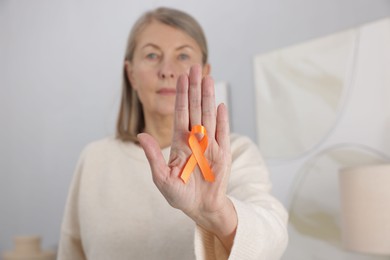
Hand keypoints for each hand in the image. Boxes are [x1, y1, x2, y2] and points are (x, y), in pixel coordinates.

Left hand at [138, 65, 235, 248]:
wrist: (200, 207)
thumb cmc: (179, 194)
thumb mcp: (161, 177)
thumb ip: (153, 156)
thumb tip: (140, 135)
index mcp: (180, 141)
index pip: (180, 112)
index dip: (180, 95)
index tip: (181, 77)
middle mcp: (195, 138)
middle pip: (194, 108)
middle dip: (194, 88)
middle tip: (195, 67)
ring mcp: (210, 144)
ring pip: (208, 115)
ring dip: (208, 97)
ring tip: (208, 78)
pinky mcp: (222, 153)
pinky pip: (223, 133)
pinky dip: (222, 119)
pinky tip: (220, 105)